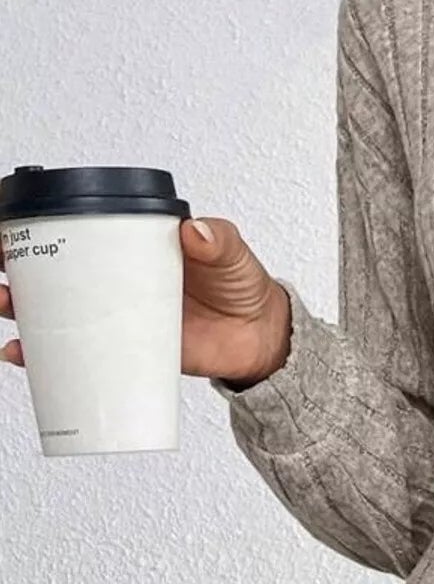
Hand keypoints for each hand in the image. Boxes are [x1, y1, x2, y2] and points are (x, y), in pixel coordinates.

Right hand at [1, 215, 291, 387]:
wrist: (258, 339)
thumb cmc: (242, 287)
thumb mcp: (232, 254)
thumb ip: (218, 240)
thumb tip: (196, 232)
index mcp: (133, 246)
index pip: (79, 229)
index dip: (41, 226)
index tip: (13, 225)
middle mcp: (116, 279)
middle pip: (51, 268)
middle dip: (15, 267)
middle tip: (0, 270)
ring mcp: (116, 315)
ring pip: (54, 310)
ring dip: (19, 309)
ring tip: (3, 305)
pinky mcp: (124, 350)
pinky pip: (76, 354)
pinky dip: (45, 357)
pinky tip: (23, 355)